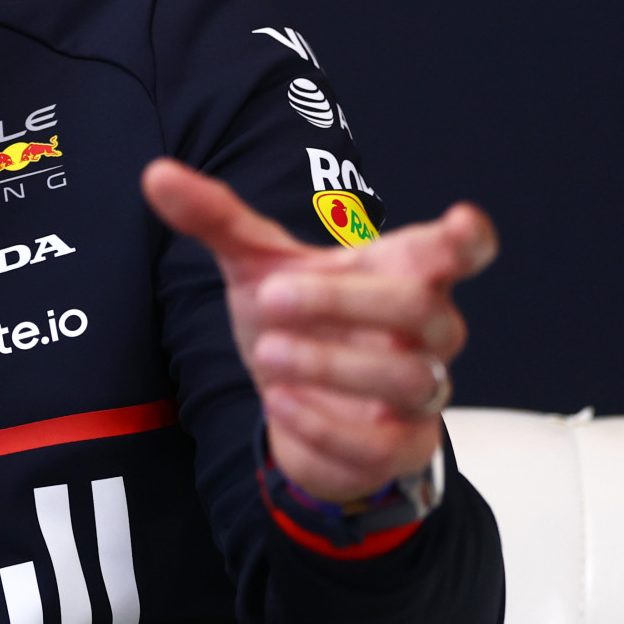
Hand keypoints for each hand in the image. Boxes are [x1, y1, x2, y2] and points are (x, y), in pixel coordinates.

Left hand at [141, 159, 496, 503]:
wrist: (291, 402)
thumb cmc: (296, 318)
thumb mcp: (255, 266)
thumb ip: (216, 218)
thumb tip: (156, 175)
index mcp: (401, 272)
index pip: (462, 251)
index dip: (468, 240)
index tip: (459, 222)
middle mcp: (426, 332)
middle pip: (424, 308)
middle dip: (345, 301)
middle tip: (271, 299)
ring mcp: (420, 392)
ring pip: (409, 379)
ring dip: (331, 364)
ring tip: (266, 354)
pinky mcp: (400, 449)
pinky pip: (380, 444)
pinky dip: (324, 423)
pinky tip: (279, 401)